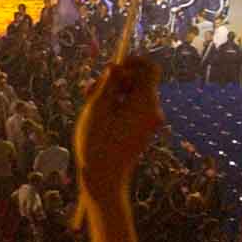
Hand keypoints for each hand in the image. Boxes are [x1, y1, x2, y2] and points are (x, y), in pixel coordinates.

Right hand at [74, 58, 164, 194]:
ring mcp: (149, 123)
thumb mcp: (97, 107)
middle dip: (116, 80)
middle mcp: (153, 111)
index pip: (150, 69)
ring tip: (88, 102)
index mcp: (146, 103)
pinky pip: (132, 110)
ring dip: (112, 94)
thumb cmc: (97, 142)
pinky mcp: (142, 131)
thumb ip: (107, 83)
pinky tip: (97, 115)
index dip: (133, 61)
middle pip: (139, 82)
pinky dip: (117, 107)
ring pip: (132, 96)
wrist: (104, 179)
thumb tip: (115, 66)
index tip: (113, 65)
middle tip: (90, 89)